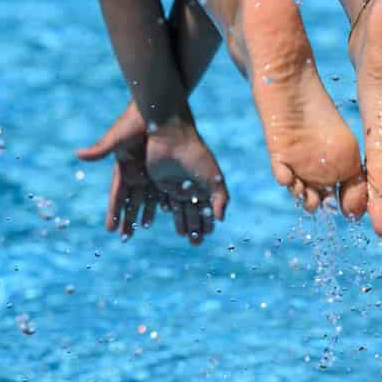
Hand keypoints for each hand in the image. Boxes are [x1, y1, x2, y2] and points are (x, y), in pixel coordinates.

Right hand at [75, 102, 159, 239]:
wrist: (156, 105)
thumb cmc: (134, 120)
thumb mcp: (117, 137)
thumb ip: (100, 149)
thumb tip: (78, 155)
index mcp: (122, 166)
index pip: (117, 195)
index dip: (113, 212)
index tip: (110, 229)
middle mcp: (134, 170)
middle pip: (131, 200)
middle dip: (127, 218)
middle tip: (125, 237)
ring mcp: (149, 168)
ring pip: (147, 196)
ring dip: (145, 211)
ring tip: (143, 227)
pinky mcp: (163, 164)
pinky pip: (162, 186)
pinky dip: (162, 199)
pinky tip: (165, 211)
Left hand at [143, 119, 228, 245]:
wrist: (172, 136)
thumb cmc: (196, 153)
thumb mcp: (213, 177)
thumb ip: (220, 198)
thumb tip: (221, 219)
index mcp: (205, 185)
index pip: (207, 209)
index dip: (208, 223)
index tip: (208, 235)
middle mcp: (191, 187)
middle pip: (193, 212)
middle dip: (196, 228)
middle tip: (196, 244)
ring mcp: (175, 185)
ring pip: (179, 209)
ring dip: (182, 223)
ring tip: (184, 236)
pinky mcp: (160, 182)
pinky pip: (164, 200)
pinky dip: (167, 211)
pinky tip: (167, 218)